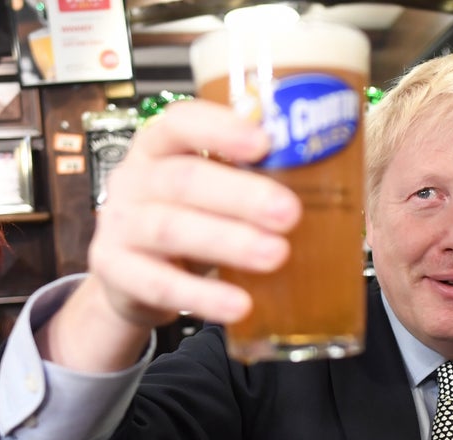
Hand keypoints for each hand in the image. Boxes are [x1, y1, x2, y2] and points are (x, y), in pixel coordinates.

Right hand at [38, 100, 301, 370]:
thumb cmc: (189, 217)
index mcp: (160, 146)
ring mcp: (119, 225)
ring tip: (276, 255)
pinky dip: (202, 296)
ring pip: (170, 229)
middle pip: (183, 179)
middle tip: (290, 213)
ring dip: (228, 242)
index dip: (220, 128)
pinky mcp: (116, 271)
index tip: (265, 141)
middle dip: (241, 195)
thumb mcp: (211, 188)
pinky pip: (159, 284)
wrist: (132, 273)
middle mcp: (135, 179)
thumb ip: (251, 175)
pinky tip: (239, 305)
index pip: (180, 122)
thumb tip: (335, 166)